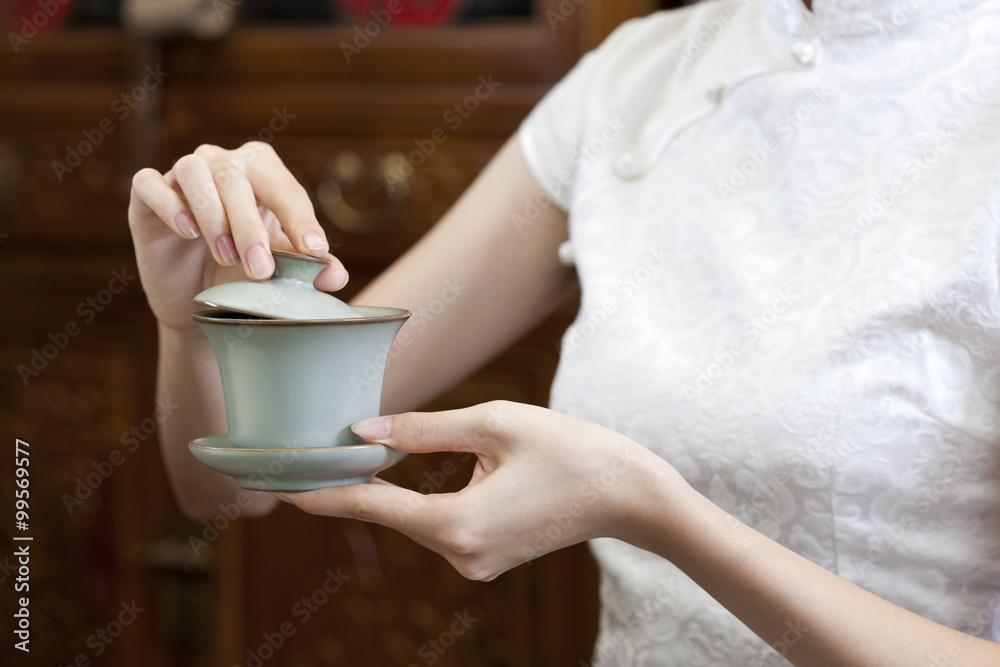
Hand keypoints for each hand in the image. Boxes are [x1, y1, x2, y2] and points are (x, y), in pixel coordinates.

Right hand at [128, 141, 347, 330]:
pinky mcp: (145, 195)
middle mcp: (222, 163)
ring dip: (214, 216)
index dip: (300, 220)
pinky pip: (149, 183)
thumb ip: (308, 271)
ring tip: (226, 256)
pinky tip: (186, 232)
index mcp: (263, 172)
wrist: (192, 297)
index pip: (285, 188)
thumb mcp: (277, 273)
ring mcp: (181, 174)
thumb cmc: (241, 271)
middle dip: (251, 227)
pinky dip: (169, 204)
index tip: (314, 252)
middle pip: (237, 179)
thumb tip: (335, 275)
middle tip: (261, 270)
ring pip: (195, 173)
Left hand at [275, 401, 679, 580]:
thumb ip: (422, 428)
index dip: (320, 492)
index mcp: (458, 523)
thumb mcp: (495, 423)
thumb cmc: (571, 450)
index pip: (371, 506)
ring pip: (417, 518)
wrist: (630, 495)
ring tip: (354, 458)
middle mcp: (461, 554)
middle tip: (308, 453)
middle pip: (391, 513)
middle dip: (352, 484)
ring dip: (392, 489)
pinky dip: (423, 499)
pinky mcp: (489, 557)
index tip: (277, 485)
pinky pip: (442, 524)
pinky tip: (414, 472)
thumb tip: (365, 432)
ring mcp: (476, 562)